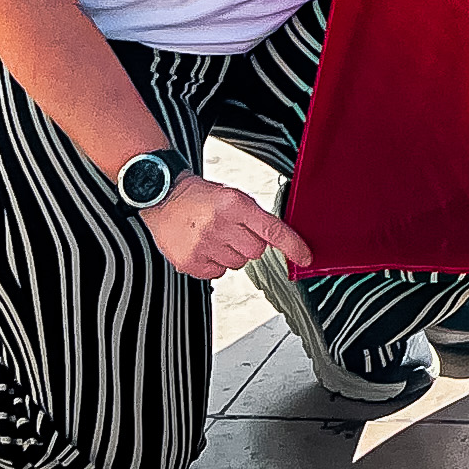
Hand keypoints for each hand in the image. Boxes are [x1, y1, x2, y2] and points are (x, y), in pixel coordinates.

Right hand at [140, 173, 313, 280]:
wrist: (163, 198)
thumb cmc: (200, 196)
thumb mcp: (232, 196)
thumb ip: (254, 216)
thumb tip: (278, 238)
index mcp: (234, 204)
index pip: (272, 229)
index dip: (292, 245)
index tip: (305, 257)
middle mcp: (220, 225)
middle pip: (256, 252)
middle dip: (250, 244)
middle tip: (233, 231)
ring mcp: (204, 245)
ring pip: (238, 264)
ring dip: (231, 254)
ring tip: (214, 236)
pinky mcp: (190, 262)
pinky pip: (218, 273)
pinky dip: (214, 263)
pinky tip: (204, 246)